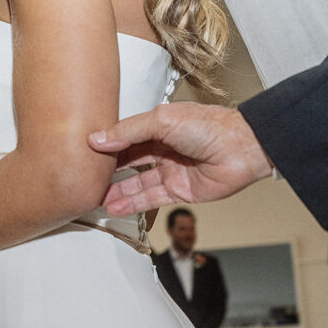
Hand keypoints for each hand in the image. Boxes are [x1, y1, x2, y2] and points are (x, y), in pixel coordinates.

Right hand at [87, 102, 272, 215]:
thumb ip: (128, 131)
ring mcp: (171, 170)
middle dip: (108, 170)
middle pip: (129, 161)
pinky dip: (132, 204)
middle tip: (86, 177)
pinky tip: (114, 207)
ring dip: (117, 190)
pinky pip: (150, 199)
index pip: (125, 136)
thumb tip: (98, 139)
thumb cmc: (211, 127)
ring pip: (137, 182)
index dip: (106, 143)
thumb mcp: (162, 120)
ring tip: (95, 198)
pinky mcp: (179, 191)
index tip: (85, 151)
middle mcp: (164, 148)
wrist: (243, 148)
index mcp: (159, 125)